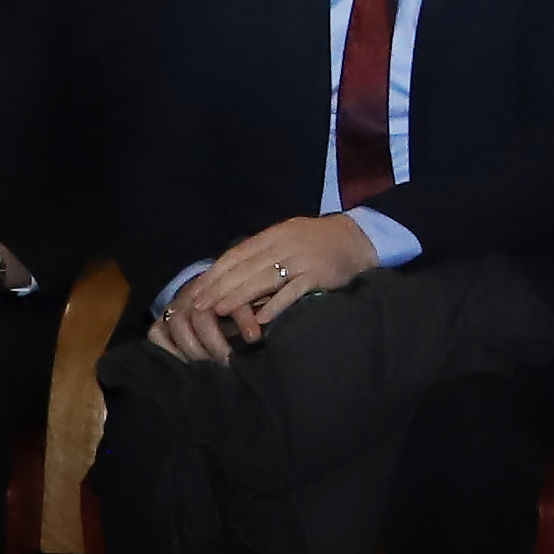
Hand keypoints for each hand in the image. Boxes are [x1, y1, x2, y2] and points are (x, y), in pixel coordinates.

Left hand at [158, 213, 384, 360]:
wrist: (357, 239)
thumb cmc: (316, 242)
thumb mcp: (287, 239)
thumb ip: (262, 254)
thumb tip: (231, 274)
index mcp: (273, 235)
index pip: (237, 254)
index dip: (215, 273)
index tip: (197, 289)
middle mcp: (284, 244)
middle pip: (245, 267)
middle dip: (219, 287)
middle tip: (198, 305)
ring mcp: (301, 259)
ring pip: (264, 279)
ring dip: (239, 295)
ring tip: (220, 310)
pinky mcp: (317, 275)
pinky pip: (292, 291)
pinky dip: (276, 304)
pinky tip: (261, 318)